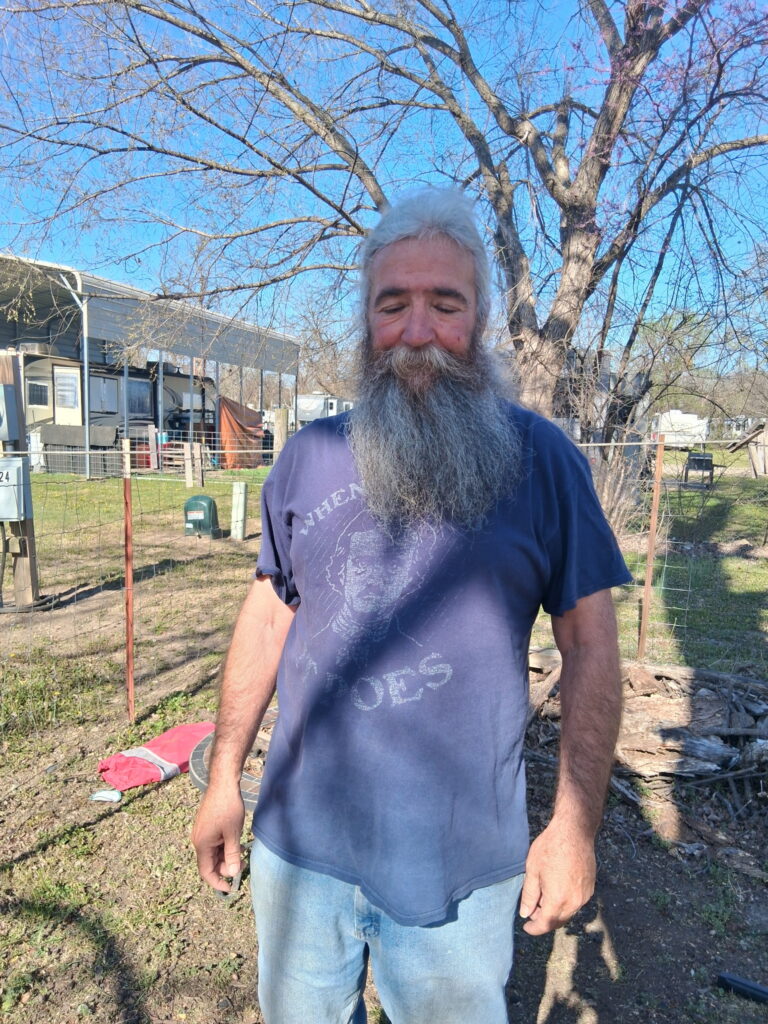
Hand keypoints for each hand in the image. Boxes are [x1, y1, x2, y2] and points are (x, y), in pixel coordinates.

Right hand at [191, 783, 245, 893]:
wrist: (223, 783)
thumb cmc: (228, 807)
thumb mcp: (233, 833)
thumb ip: (232, 855)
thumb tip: (233, 873)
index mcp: (202, 844)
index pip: (206, 872)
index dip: (217, 882)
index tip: (230, 888)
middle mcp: (198, 840)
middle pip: (210, 863)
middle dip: (226, 867)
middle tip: (243, 863)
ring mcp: (201, 833)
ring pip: (213, 853)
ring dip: (226, 856)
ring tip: (243, 852)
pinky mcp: (206, 826)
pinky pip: (214, 843)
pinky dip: (225, 846)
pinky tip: (237, 842)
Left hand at [519, 818, 595, 934]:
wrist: (574, 831)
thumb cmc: (550, 847)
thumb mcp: (533, 870)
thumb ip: (529, 895)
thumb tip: (526, 913)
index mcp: (557, 899)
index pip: (545, 924)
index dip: (534, 929)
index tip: (526, 927)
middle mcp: (574, 902)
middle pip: (558, 921)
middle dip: (544, 920)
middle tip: (532, 910)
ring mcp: (584, 896)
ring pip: (568, 913)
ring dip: (555, 911)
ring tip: (543, 897)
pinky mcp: (590, 888)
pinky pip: (576, 903)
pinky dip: (565, 903)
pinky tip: (556, 890)